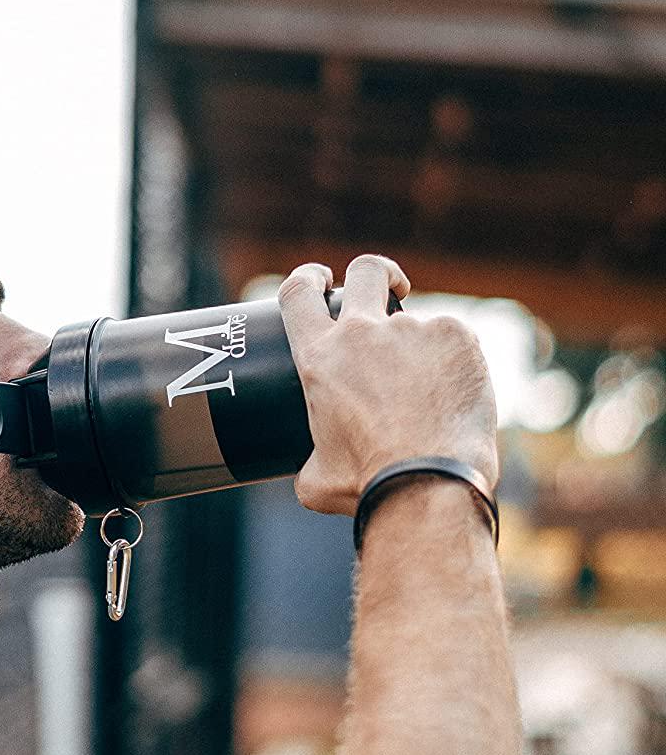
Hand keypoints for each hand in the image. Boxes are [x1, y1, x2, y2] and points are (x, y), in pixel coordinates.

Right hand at [278, 254, 498, 515]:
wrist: (427, 484)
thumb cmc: (368, 483)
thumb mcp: (316, 479)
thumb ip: (309, 461)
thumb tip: (313, 468)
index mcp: (320, 358)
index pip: (298, 294)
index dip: (307, 278)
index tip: (322, 280)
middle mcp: (362, 333)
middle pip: (365, 270)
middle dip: (378, 274)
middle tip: (392, 291)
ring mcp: (412, 328)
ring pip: (418, 326)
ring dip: (422, 352)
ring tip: (432, 402)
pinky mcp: (456, 335)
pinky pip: (453, 340)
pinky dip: (455, 365)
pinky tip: (456, 400)